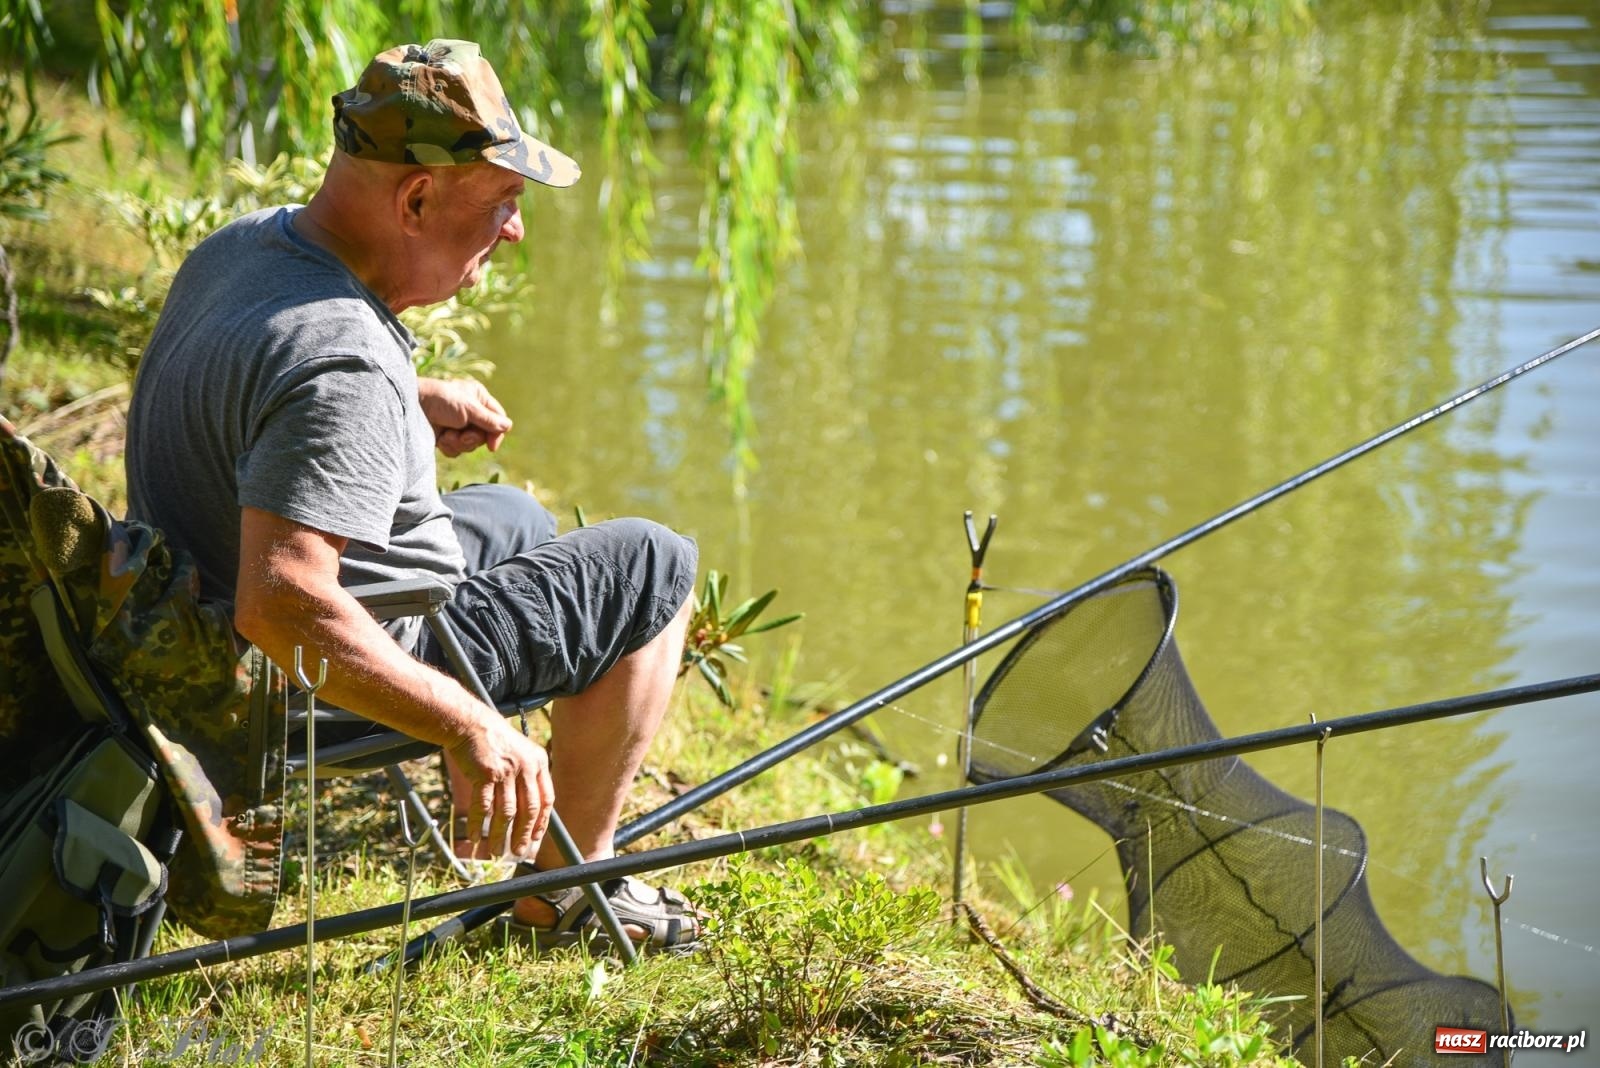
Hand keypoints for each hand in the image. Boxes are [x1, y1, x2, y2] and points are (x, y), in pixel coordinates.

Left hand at [417, 377, 512, 456]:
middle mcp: (470, 411)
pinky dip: (449, 446)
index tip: (490, 446)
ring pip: (471, 445)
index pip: (498, 419)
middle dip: (472, 439)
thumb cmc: (439, 401)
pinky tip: (440, 438)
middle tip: (461, 435)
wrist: (409, 408)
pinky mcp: (445, 436)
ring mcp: (457, 425)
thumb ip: (489, 420)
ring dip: (459, 443)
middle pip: (485, 435)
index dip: (496, 433)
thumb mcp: (468, 408)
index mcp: (478, 397)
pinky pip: (456, 450)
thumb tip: (508, 426)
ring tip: (447, 435)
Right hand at [445, 715, 552, 858]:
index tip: (535, 839)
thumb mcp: (521, 753)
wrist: (471, 724)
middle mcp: (526, 767)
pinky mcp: (486, 773)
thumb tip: (532, 813)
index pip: (546, 799)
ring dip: (500, 835)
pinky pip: (484, 806)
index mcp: (538, 762)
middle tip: (517, 852)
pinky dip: (478, 824)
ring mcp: (506, 770)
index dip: (541, 822)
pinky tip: (475, 836)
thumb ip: (528, 778)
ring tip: (495, 851)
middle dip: (523, 835)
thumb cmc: (495, 743)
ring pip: (506, 813)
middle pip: (528, 810)